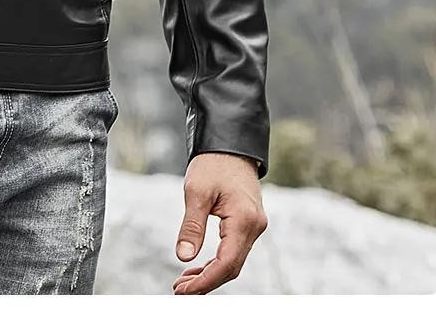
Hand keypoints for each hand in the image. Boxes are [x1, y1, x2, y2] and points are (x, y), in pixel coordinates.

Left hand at [172, 151, 267, 294]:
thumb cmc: (213, 163)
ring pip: (234, 260)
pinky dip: (217, 261)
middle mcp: (255, 226)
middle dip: (206, 282)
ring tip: (184, 281)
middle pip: (232, 267)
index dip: (205, 281)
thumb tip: (183, 257)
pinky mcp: (248, 223)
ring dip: (210, 273)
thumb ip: (192, 226)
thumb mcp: (196, 192)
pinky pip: (234, 249)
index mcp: (244, 220)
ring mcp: (254, 226)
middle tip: (179, 290)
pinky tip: (198, 265)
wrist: (230, 144)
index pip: (227, 263)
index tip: (184, 291)